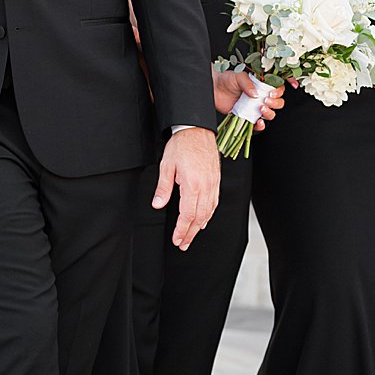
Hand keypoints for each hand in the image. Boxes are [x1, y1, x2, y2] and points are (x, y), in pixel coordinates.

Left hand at [153, 127, 219, 249]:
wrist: (197, 130)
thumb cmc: (181, 145)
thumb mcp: (166, 165)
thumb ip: (163, 187)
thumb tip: (158, 204)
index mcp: (192, 184)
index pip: (188, 214)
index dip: (182, 230)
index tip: (177, 239)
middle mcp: (206, 186)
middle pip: (199, 217)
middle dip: (190, 233)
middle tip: (183, 244)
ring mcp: (213, 184)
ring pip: (209, 211)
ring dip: (200, 226)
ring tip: (191, 236)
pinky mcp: (216, 180)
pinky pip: (214, 202)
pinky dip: (209, 214)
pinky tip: (203, 220)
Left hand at [213, 70, 282, 125]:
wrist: (213, 88)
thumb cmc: (226, 78)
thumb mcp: (238, 76)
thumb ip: (248, 83)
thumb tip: (256, 94)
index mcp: (262, 86)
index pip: (278, 89)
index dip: (279, 92)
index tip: (272, 93)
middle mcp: (261, 97)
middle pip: (278, 103)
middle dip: (275, 103)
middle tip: (266, 100)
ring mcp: (254, 108)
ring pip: (271, 114)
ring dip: (269, 113)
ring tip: (260, 109)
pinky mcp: (247, 117)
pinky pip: (257, 125)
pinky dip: (260, 126)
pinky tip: (258, 122)